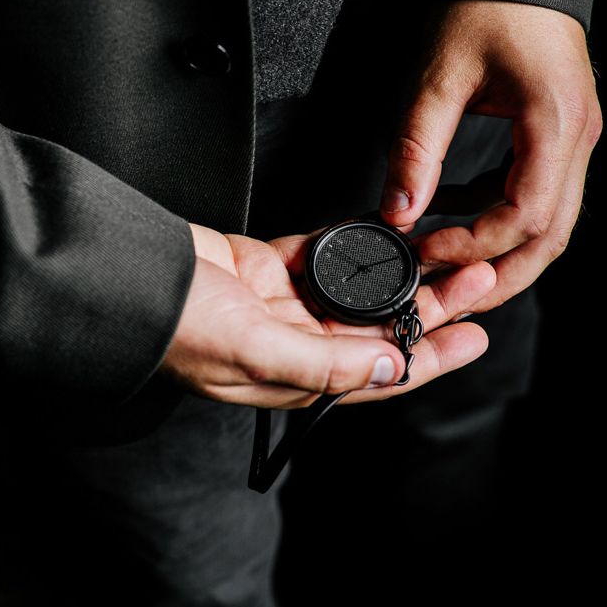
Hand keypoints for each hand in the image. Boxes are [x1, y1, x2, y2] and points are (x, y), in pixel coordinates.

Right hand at [160, 223, 495, 408]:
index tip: (476, 336)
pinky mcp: (275, 265)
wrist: (129, 279)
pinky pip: (327, 252)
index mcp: (301, 374)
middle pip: (381, 326)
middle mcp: (301, 341)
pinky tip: (389, 232)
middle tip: (475, 280)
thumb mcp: (255, 351)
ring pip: (362, 290)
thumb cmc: (179, 327)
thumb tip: (390, 367)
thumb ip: (325, 362)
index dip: (433, 357)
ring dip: (403, 274)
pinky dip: (357, 242)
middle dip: (432, 307)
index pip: (381, 372)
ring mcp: (288, 302)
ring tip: (445, 255)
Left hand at [380, 1, 601, 311]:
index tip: (426, 249)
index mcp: (555, 125)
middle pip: (551, 238)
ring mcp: (573, 141)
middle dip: (501, 277)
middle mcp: (577, 140)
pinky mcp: (557, 138)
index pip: (524, 217)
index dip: (474, 246)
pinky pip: (534, 195)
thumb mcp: (440, 77)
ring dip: (501, 255)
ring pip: (549, 224)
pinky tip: (457, 213)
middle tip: (452, 296)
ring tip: (450, 266)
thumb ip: (417, 150)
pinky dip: (496, 216)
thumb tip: (398, 213)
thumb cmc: (487, 5)